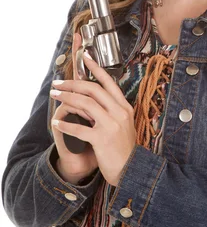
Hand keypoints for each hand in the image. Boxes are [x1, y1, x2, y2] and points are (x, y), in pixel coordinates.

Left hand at [51, 44, 136, 186]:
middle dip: (72, 83)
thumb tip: (88, 98)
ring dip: (66, 98)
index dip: (95, 68)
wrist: (131, 170)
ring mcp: (111, 125)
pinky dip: (66, 124)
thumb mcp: (122, 124)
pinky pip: (79, 128)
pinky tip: (57, 122)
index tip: (84, 56)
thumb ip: (109, 110)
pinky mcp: (102, 139)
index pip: (108, 82)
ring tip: (54, 95)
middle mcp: (119, 112)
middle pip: (93, 89)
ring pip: (85, 104)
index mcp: (124, 107)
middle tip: (57, 83)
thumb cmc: (124, 148)